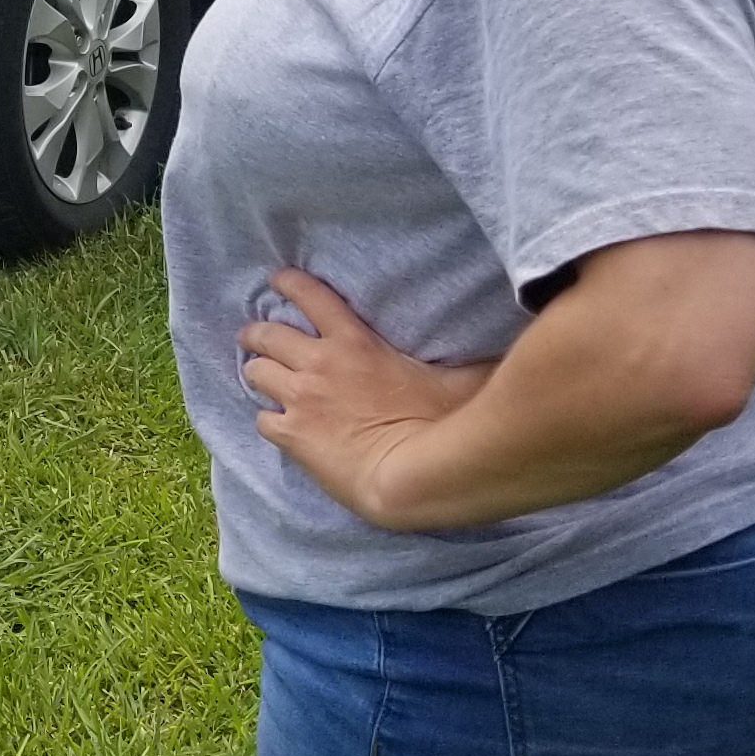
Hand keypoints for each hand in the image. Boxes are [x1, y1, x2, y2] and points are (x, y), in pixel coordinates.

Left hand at [239, 266, 496, 531]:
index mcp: (354, 341)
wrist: (409, 475)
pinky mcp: (292, 435)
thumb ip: (471, 356)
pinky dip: (267, 419)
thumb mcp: (460, 377)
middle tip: (252, 334)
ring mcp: (301, 400)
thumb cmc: (440, 424)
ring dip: (257, 373)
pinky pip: (261, 420)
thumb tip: (502, 344)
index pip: (310, 296)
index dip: (288, 284)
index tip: (276, 279)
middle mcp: (319, 364)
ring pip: (256, 372)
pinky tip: (276, 424)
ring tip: (258, 376)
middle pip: (267, 334)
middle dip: (256, 332)